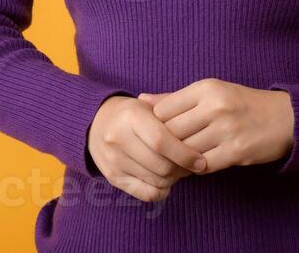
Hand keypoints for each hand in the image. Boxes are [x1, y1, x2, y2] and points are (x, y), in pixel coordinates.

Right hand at [86, 94, 208, 202]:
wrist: (97, 122)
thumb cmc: (134, 113)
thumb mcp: (151, 105)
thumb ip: (174, 114)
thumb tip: (199, 135)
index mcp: (131, 116)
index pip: (161, 141)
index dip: (184, 154)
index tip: (201, 160)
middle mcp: (118, 138)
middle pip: (160, 165)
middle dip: (182, 169)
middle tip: (193, 165)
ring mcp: (113, 160)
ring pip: (155, 180)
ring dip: (174, 179)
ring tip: (180, 169)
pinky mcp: (112, 177)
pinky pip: (145, 194)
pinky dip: (162, 190)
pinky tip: (165, 180)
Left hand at [138, 79, 294, 173]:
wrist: (285, 118)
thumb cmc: (242, 103)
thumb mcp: (211, 92)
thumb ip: (175, 98)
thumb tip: (142, 100)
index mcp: (207, 88)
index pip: (163, 109)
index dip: (155, 124)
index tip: (156, 132)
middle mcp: (216, 107)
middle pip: (171, 132)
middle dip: (165, 145)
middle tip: (161, 152)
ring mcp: (226, 130)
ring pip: (185, 151)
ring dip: (179, 159)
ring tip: (177, 159)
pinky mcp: (236, 152)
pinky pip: (203, 165)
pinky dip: (196, 167)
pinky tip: (197, 164)